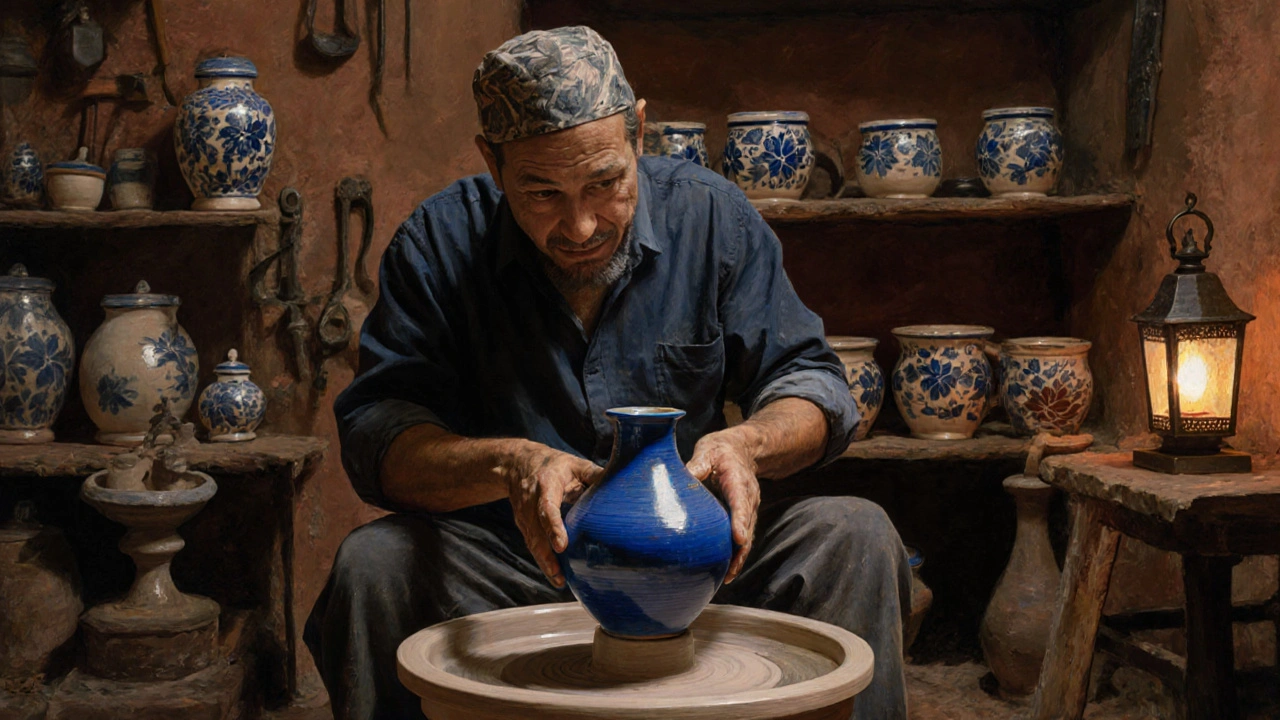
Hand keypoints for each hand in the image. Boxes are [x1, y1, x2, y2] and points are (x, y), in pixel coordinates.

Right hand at [496, 443, 604, 587]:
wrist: (516, 464)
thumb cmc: (553, 465)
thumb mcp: (574, 464)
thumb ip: (594, 475)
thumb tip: (622, 484)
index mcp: (546, 484)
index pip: (546, 508)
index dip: (553, 527)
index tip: (561, 546)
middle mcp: (530, 502)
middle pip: (536, 532)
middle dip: (546, 554)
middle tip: (560, 575)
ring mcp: (524, 515)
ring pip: (532, 542)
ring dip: (544, 563)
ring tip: (559, 581)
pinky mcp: (523, 525)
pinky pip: (532, 545)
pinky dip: (542, 561)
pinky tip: (555, 576)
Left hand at [687, 429, 760, 583]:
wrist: (741, 451)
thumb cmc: (720, 452)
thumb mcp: (707, 451)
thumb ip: (697, 464)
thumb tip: (680, 477)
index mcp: (738, 481)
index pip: (740, 502)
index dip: (740, 521)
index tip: (739, 538)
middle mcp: (748, 498)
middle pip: (747, 526)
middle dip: (740, 549)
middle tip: (730, 569)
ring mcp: (749, 510)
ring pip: (747, 537)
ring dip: (739, 558)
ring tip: (726, 577)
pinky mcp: (744, 518)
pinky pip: (743, 539)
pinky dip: (737, 555)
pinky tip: (726, 572)